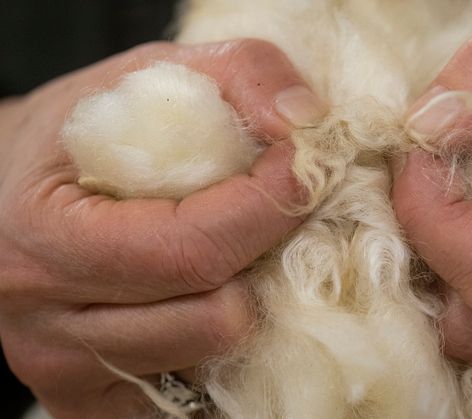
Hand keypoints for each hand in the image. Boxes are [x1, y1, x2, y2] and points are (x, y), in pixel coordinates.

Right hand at [0, 39, 324, 417]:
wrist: (7, 197)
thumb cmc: (77, 137)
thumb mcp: (145, 75)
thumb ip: (236, 74)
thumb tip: (303, 122)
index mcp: (45, 238)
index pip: (194, 249)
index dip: (271, 207)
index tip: (305, 169)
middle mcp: (48, 326)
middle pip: (217, 319)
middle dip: (267, 259)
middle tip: (272, 214)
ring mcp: (69, 376)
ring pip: (215, 359)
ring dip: (247, 300)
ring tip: (235, 253)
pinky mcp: (91, 405)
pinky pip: (196, 395)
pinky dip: (221, 346)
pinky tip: (208, 295)